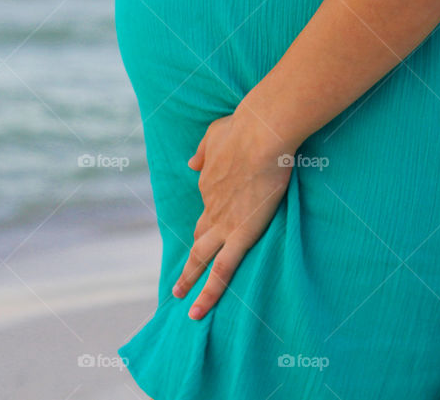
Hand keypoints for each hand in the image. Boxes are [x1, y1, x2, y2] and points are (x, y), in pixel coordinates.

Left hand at [172, 109, 297, 318]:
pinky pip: (222, 271)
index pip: (208, 205)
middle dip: (189, 258)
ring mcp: (223, 223)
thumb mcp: (215, 134)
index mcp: (207, 181)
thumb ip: (204, 150)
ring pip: (202, 258)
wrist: (260, 133)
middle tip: (179, 279)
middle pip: (198, 237)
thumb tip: (192, 162)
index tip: (209, 227)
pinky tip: (197, 311)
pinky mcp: (240, 235)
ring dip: (189, 279)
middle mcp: (210, 205)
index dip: (208, 218)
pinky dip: (208, 293)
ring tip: (181, 298)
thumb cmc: (245, 127)